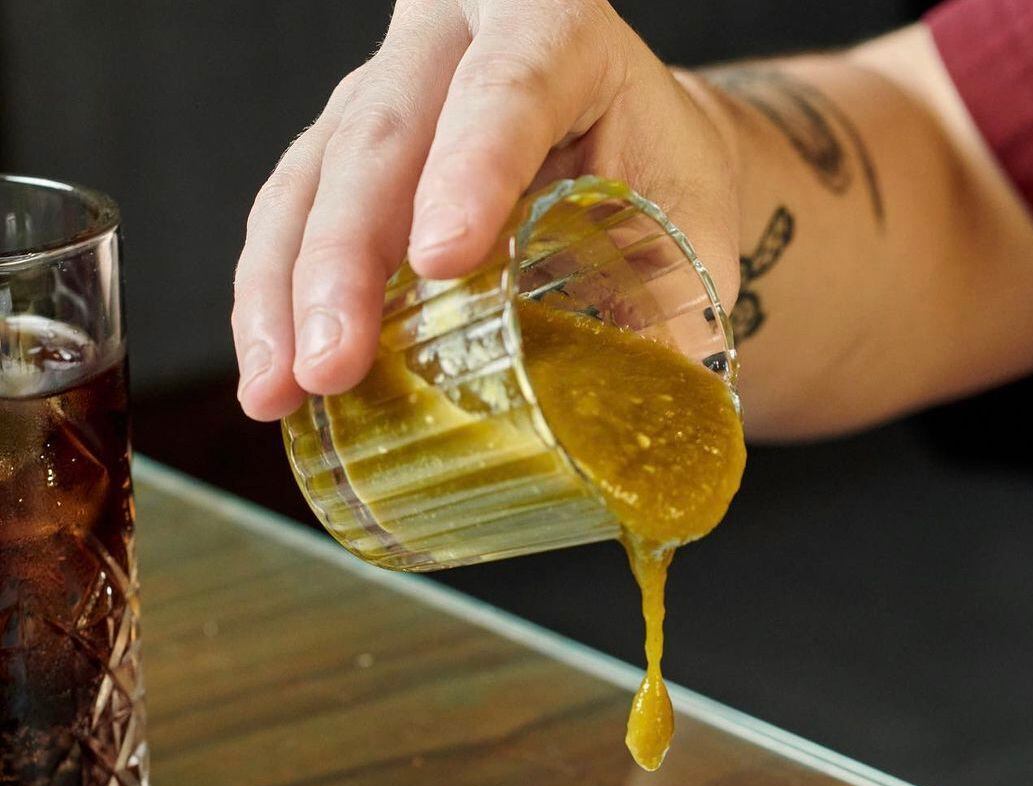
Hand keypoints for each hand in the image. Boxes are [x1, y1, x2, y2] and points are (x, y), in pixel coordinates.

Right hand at [232, 0, 739, 420]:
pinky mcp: (341, 146)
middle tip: (334, 366)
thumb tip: (652, 424)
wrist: (628, 146)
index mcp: (556, 22)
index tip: (440, 262)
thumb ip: (674, 312)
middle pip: (382, 137)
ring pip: (311, 176)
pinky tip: (268, 370)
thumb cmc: (658, 181)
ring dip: (283, 292)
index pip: (510, 86)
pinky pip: (286, 213)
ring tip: (278, 390)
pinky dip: (271, 299)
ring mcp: (383, 89)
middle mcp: (453, 38)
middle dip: (345, 263)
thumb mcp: (689, 231)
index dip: (471, 168)